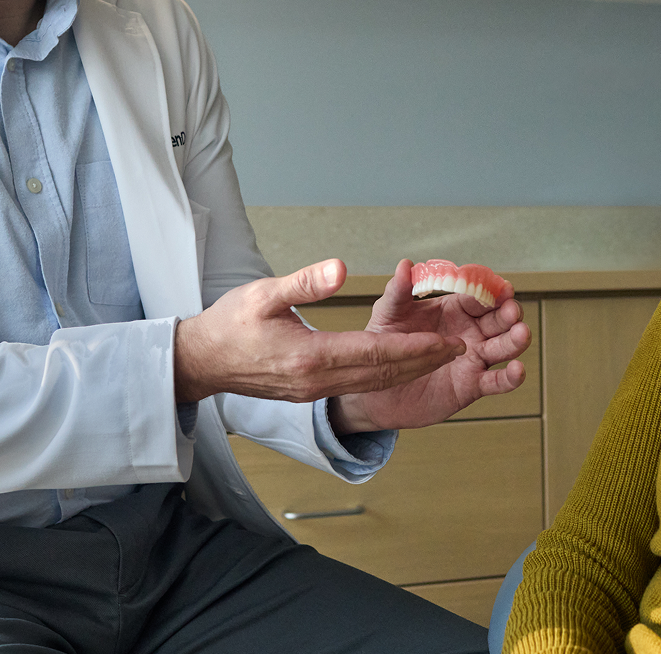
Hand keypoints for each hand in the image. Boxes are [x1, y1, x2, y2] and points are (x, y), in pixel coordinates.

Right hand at [173, 259, 466, 403]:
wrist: (200, 361)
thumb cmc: (229, 323)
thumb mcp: (263, 294)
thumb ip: (304, 282)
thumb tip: (341, 268)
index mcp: (309, 356)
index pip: (374, 353)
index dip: (414, 348)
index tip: (446, 340)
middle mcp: (317, 380)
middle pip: (382, 374)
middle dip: (423, 362)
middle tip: (459, 351)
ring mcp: (314, 391)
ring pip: (373, 384)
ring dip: (409, 372)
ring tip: (440, 359)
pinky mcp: (310, 392)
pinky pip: (358, 386)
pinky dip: (386, 377)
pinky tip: (401, 367)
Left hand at [329, 259, 530, 432]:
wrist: (375, 387)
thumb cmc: (385, 344)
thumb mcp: (388, 314)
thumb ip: (398, 290)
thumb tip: (404, 264)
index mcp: (454, 309)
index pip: (479, 296)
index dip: (492, 291)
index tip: (502, 287)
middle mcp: (470, 332)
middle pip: (499, 319)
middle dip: (509, 313)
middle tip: (512, 310)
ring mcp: (474, 359)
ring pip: (503, 348)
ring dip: (516, 340)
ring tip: (521, 333)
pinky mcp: (472, 386)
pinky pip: (496, 382)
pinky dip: (510, 378)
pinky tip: (517, 370)